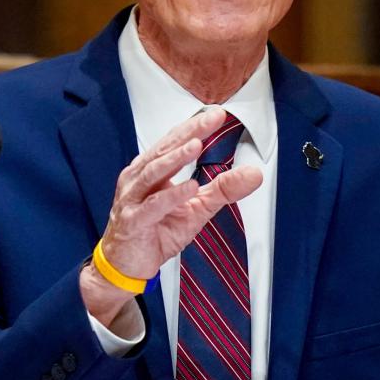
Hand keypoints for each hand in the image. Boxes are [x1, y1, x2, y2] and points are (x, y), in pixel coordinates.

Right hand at [80, 106, 262, 326]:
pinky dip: (171, 196)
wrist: (124, 265)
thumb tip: (255, 173)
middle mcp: (138, 178)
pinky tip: (189, 187)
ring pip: (154, 172)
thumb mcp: (196, 209)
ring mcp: (132, 199)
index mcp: (150, 170)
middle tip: (211, 119)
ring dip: (176, 158)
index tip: (218, 114)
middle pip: (164, 150)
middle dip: (189, 133)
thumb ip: (222, 189)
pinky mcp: (133, 222)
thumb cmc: (155, 232)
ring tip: (197, 145)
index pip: (173, 142)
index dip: (194, 127)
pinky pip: (153, 206)